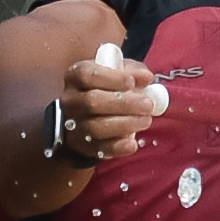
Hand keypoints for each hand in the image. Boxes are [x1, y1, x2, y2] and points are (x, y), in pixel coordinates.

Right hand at [50, 42, 165, 167]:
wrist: (89, 114)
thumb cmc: (107, 87)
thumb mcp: (117, 72)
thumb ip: (133, 71)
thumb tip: (146, 77)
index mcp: (75, 77)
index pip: (88, 75)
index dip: (111, 79)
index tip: (132, 82)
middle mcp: (71, 101)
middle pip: (92, 102)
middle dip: (123, 104)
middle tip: (148, 105)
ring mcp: (75, 125)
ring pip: (95, 127)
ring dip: (124, 125)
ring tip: (145, 120)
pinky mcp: (84, 146)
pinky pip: (99, 149)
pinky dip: (117, 147)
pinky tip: (132, 144)